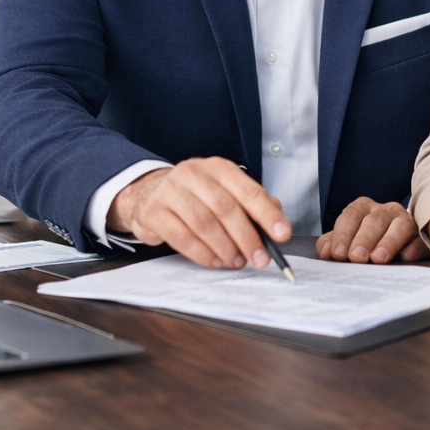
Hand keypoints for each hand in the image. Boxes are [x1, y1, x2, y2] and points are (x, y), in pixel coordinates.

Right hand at [107, 157, 290, 270]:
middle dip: (247, 238)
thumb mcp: (223, 191)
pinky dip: (202, 254)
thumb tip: (275, 224)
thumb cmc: (194, 195)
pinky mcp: (154, 211)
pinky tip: (214, 261)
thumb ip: (250, 204)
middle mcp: (193, 174)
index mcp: (218, 168)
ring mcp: (170, 191)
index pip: (248, 190)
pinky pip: (182, 237)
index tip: (282, 234)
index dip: (267, 214)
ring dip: (225, 248)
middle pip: (226, 208)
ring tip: (236, 261)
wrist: (147, 192)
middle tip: (259, 258)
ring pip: (204, 224)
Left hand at [315, 197, 428, 263]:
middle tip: (356, 258)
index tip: (338, 254)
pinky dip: (414, 247)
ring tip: (379, 258)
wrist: (398, 244)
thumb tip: (327, 252)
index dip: (343, 235)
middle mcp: (384, 211)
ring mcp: (405, 221)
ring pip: (399, 226)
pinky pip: (420, 239)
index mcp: (362, 209)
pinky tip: (407, 256)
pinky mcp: (422, 237)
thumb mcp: (346, 240)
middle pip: (374, 221)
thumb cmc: (366, 242)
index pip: (350, 216)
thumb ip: (332, 243)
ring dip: (388, 242)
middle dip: (364, 239)